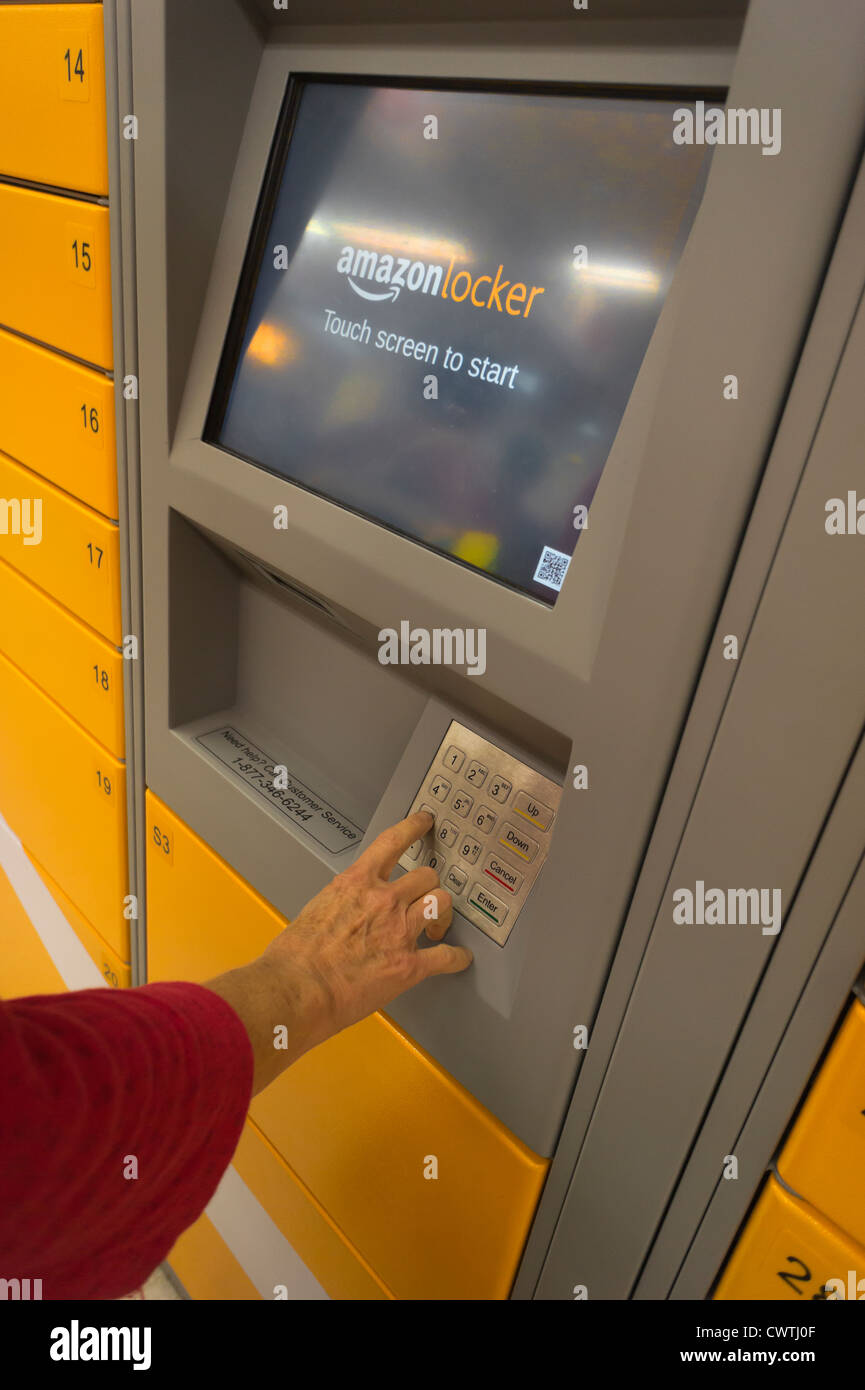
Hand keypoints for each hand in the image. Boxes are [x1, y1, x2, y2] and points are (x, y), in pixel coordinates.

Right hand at [205, 810, 472, 1093]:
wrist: (298, 988)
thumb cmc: (295, 954)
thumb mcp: (316, 908)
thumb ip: (342, 903)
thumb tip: (348, 912)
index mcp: (357, 883)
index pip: (393, 842)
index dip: (414, 828)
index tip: (425, 822)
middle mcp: (385, 900)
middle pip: (427, 876)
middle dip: (428, 887)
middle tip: (424, 901)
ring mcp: (400, 930)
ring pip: (441, 904)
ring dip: (442, 914)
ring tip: (437, 927)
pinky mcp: (409, 965)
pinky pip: (446, 956)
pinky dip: (455, 958)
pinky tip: (457, 959)